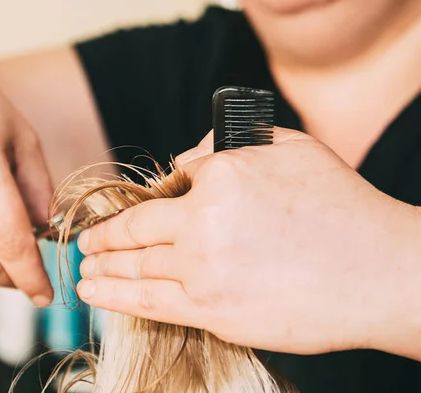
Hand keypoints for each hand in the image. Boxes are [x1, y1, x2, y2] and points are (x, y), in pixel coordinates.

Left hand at [75, 127, 420, 355]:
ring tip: (82, 271)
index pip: (160, 195)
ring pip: (136, 270)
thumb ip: (223, 147)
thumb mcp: (286, 147)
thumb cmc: (340, 206)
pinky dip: (115, 298)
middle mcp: (202, 225)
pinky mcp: (213, 313)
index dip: (130, 210)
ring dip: (102, 270)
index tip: (113, 218)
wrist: (379, 272)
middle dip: (102, 241)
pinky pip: (151, 304)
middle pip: (135, 234)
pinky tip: (94, 293)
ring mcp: (204, 272)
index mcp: (219, 179)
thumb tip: (181, 166)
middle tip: (82, 245)